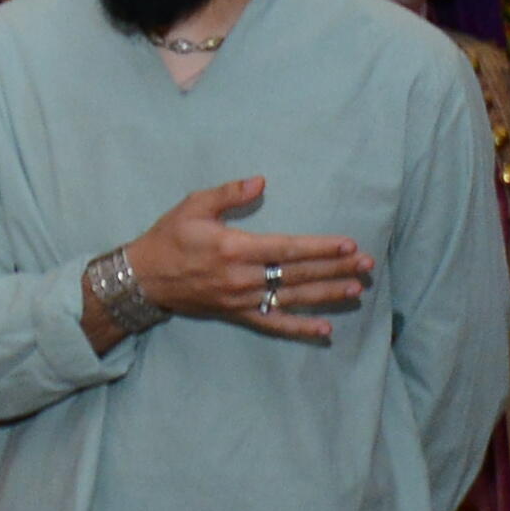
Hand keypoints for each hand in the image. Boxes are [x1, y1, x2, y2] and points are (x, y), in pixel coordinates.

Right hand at [126, 176, 370, 343]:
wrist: (143, 278)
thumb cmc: (169, 237)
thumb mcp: (193, 206)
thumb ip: (228, 194)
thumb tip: (261, 182)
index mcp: (234, 248)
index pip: (287, 248)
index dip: (319, 247)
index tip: (347, 244)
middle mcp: (242, 277)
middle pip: (297, 273)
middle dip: (335, 268)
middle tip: (366, 264)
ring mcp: (241, 300)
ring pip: (292, 298)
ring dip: (327, 294)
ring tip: (357, 289)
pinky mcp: (237, 314)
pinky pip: (273, 324)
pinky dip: (300, 327)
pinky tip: (325, 328)